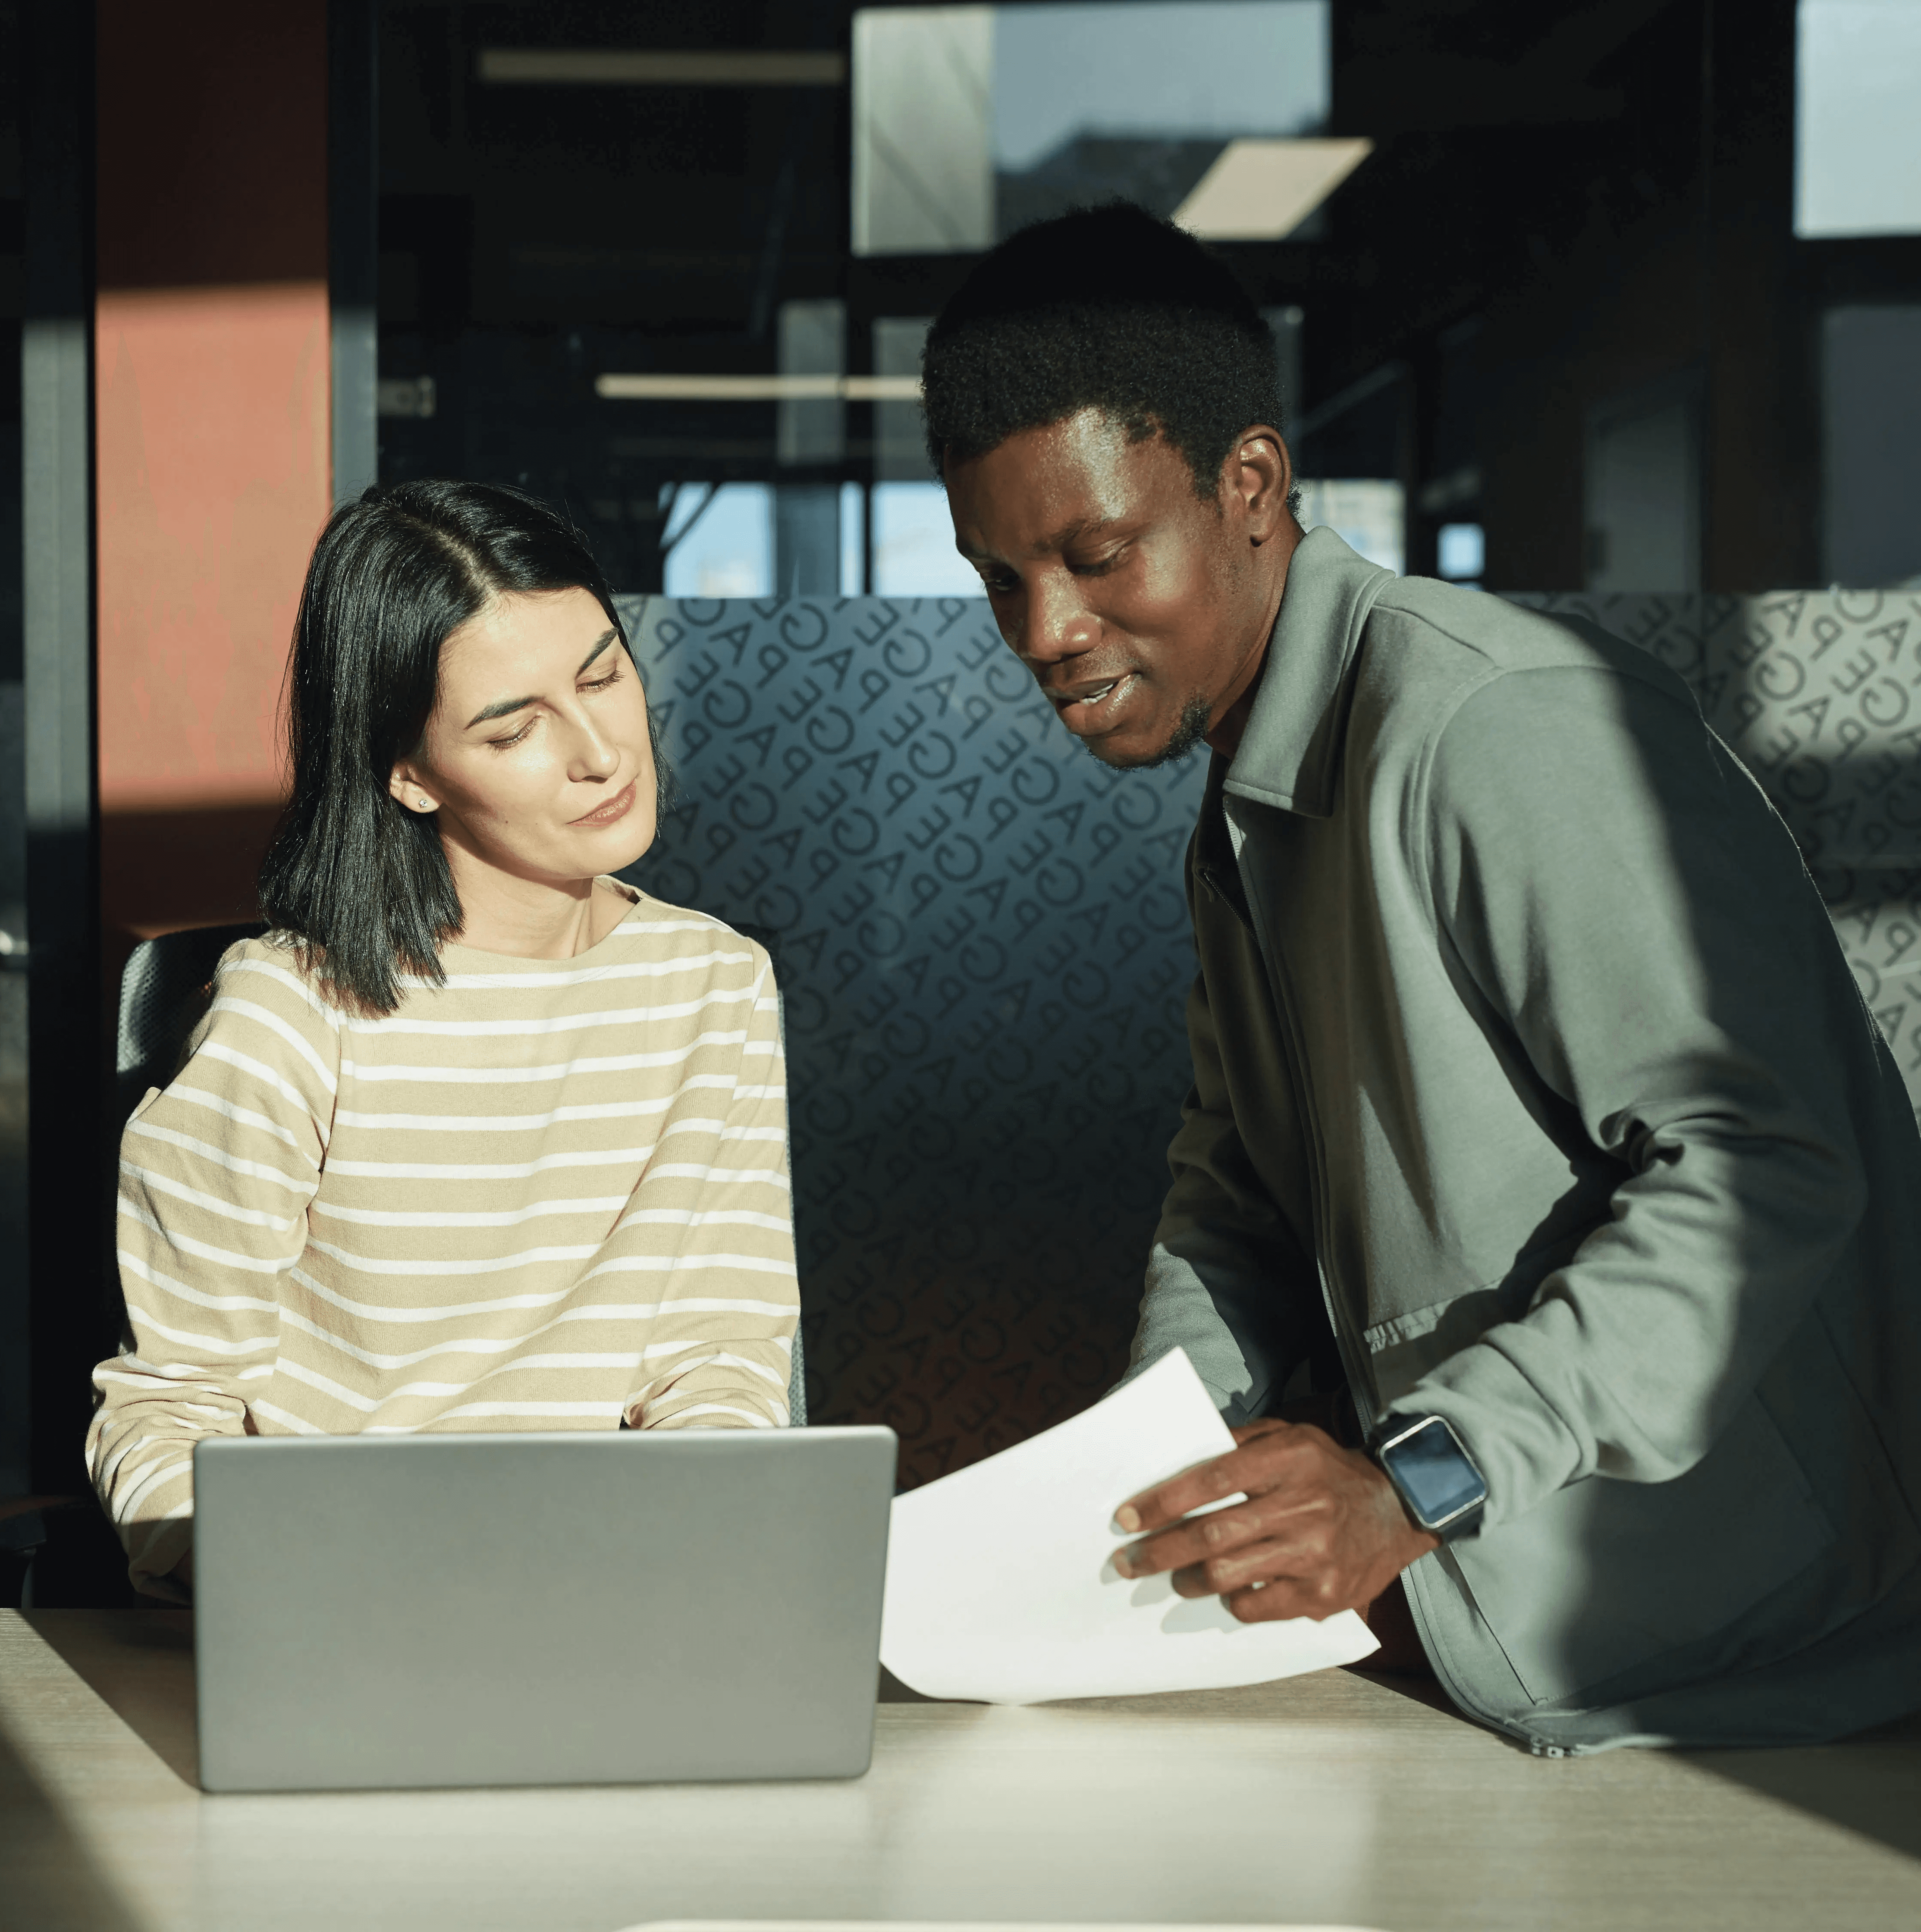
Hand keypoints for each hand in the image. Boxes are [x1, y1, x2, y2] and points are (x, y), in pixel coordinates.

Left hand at [1111, 1420, 1437, 1623]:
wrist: (1398, 1508)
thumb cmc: (1328, 1469)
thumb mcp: (1289, 1435)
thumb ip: (1238, 1442)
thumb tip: (1181, 1457)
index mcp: (1287, 1459)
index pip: (1210, 1480)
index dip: (1161, 1501)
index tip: (1125, 1518)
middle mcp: (1301, 1505)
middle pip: (1211, 1535)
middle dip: (1158, 1551)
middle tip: (1128, 1561)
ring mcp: (1314, 1554)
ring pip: (1227, 1575)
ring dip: (1188, 1580)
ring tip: (1174, 1578)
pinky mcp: (1324, 1594)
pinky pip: (1257, 1606)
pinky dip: (1232, 1602)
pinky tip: (1225, 1592)